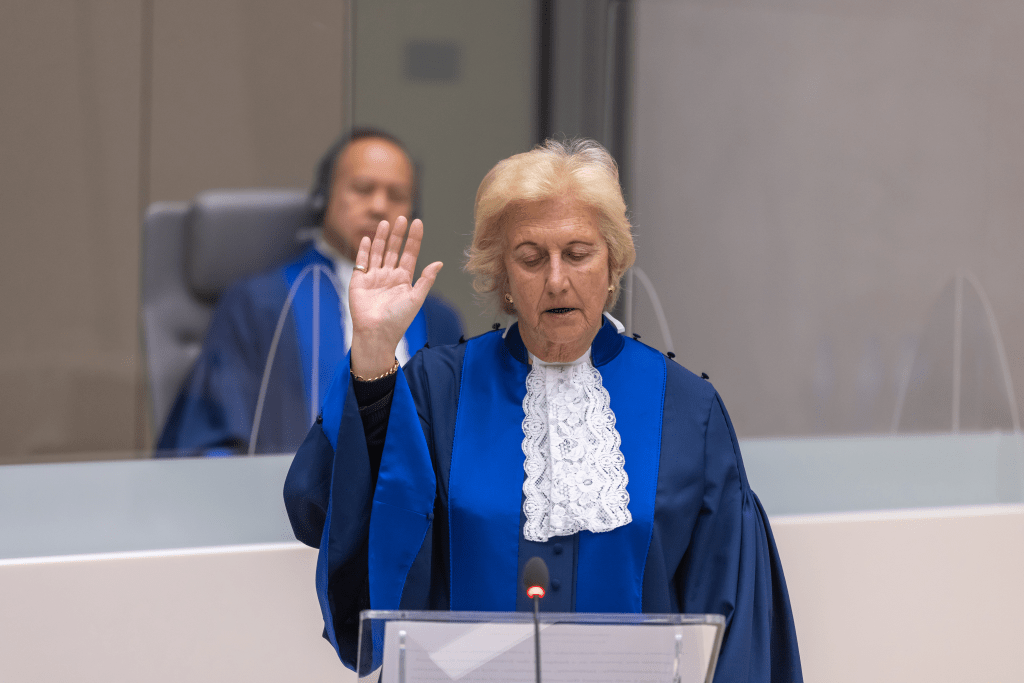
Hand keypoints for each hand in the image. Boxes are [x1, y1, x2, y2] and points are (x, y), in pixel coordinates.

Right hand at [349, 216, 441, 377]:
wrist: (376, 333)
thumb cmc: (398, 319)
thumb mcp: (416, 298)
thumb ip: (426, 280)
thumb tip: (439, 262)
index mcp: (404, 280)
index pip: (410, 254)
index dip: (414, 239)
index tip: (418, 223)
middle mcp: (389, 276)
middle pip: (394, 250)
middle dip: (398, 234)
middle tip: (402, 217)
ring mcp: (374, 277)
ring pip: (379, 253)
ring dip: (382, 238)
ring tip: (386, 223)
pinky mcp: (359, 281)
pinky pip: (362, 262)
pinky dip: (365, 250)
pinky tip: (369, 239)